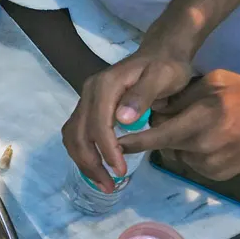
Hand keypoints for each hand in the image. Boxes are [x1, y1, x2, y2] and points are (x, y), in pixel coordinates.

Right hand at [62, 50, 192, 191]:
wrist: (160, 52)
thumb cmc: (166, 66)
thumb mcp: (163, 77)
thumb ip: (143, 95)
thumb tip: (122, 119)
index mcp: (105, 86)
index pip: (98, 124)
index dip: (107, 150)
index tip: (121, 171)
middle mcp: (88, 93)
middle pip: (78, 134)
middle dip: (91, 164)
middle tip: (109, 186)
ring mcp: (85, 100)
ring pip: (73, 137)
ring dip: (84, 162)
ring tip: (103, 182)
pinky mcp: (87, 108)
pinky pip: (77, 134)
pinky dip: (83, 154)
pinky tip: (98, 166)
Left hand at [118, 70, 239, 180]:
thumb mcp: (215, 81)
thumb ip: (180, 96)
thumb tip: (152, 108)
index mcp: (197, 122)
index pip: (151, 136)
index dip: (130, 140)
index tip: (111, 141)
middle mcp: (198, 148)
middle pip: (162, 144)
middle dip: (159, 133)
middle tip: (173, 117)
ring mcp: (207, 166)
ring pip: (175, 154)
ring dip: (177, 142)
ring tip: (199, 126)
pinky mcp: (215, 176)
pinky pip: (191, 162)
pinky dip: (192, 151)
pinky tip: (210, 139)